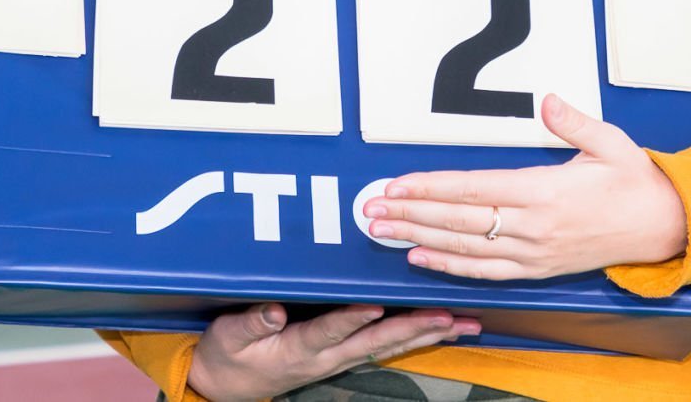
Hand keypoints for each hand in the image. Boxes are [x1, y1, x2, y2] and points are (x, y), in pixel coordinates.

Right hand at [186, 302, 480, 401]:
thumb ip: (252, 324)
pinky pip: (385, 345)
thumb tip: (275, 312)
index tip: (375, 305)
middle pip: (377, 341)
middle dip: (415, 328)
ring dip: (427, 334)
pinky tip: (439, 328)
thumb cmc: (228, 356)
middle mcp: (327, 357)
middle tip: (450, 317)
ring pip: (389, 344)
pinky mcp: (343, 355)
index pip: (329, 331)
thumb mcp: (229, 338)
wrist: (229, 386)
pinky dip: (415, 335)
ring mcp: (338, 358)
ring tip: (461, 324)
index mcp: (298, 350)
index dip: (351, 319)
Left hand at [363, 94, 686, 280]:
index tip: (397, 186)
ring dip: (419, 239)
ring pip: (464, 248)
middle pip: (458, 222)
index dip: (431, 188)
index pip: (473, 190)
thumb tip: (547, 101)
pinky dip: (449, 265)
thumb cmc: (634, 182)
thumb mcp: (610, 142)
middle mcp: (534, 226)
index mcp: (545, 191)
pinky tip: (421, 257)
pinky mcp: (537, 268)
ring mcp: (534, 252)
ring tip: (384, 232)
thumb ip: (573, 121)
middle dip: (410, 215)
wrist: (663, 227)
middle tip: (371, 210)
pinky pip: (485, 270)